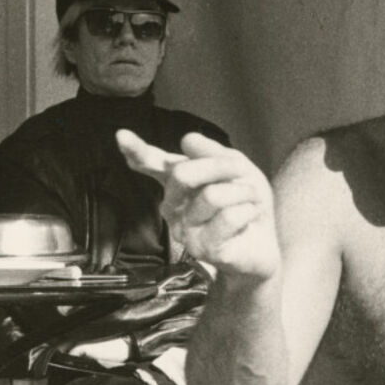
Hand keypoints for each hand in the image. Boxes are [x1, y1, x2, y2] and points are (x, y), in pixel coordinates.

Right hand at [118, 130, 280, 281]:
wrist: (263, 245)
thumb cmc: (245, 204)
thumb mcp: (236, 168)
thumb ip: (212, 152)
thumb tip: (186, 139)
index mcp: (178, 184)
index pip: (153, 164)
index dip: (137, 151)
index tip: (121, 136)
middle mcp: (173, 207)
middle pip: (183, 174)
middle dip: (219, 166)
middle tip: (242, 173)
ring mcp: (183, 230)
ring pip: (211, 196)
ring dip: (241, 193)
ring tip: (248, 202)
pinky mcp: (201, 249)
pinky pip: (227, 217)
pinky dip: (247, 212)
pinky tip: (248, 219)